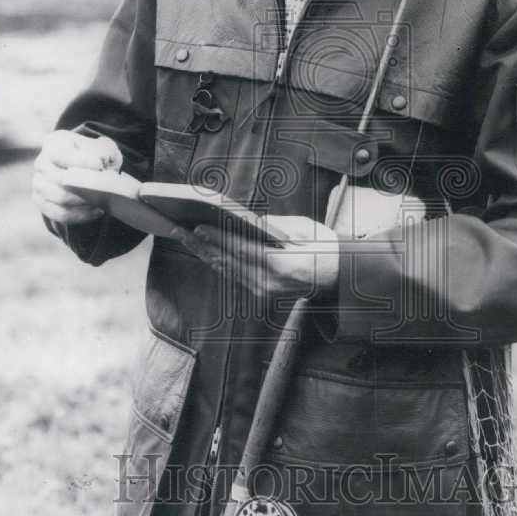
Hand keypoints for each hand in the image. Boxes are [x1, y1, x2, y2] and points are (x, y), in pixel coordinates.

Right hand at [32, 130, 122, 223]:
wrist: (85, 168)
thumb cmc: (94, 155)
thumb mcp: (103, 147)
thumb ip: (104, 152)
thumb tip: (102, 164)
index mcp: (54, 143)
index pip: (62, 154)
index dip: (81, 161)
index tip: (99, 166)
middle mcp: (41, 163)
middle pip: (61, 179)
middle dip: (85, 186)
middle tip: (104, 190)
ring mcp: (39, 184)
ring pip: (60, 198)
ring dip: (84, 202)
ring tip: (102, 201)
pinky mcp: (42, 202)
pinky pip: (60, 213)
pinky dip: (80, 215)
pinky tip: (96, 211)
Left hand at [173, 215, 338, 299]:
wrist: (338, 276)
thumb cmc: (324, 247)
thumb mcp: (303, 229)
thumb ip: (273, 226)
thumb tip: (246, 222)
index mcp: (280, 265)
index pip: (241, 250)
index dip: (217, 238)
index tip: (197, 227)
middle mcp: (268, 282)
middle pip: (227, 261)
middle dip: (200, 245)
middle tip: (178, 230)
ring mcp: (263, 291)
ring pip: (226, 270)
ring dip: (203, 253)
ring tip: (183, 237)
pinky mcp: (260, 293)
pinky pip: (233, 275)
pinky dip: (216, 261)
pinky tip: (202, 250)